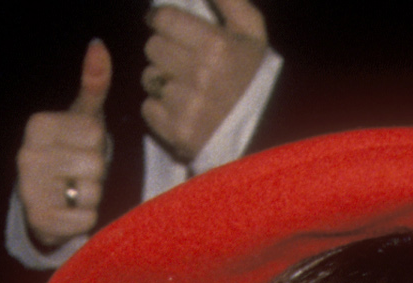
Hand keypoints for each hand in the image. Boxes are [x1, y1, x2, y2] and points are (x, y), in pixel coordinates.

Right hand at [17, 40, 112, 250]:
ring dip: (91, 196)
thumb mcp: (84, 116)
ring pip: (91, 192)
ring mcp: (29, 190)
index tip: (81, 148)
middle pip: (95, 163)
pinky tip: (70, 212)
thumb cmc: (72, 151)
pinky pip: (85, 219)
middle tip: (79, 174)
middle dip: (96, 173)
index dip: (97, 144)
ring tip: (73, 192)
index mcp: (37, 125)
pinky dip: (85, 219)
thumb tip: (98, 45)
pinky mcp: (39, 220)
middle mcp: (27, 155)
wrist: (48, 202)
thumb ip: (94, 83)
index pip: (94, 133)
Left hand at [142, 0, 269, 163]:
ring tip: (184, 86)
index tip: (165, 24)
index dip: (162, 20)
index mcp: (216, 45)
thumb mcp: (251, 30)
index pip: (164, 19)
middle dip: (164, 49)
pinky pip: (148, 108)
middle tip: (181, 59)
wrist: (263, 133)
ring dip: (161, 78)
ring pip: (149, 77)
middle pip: (152, 46)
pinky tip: (180, 108)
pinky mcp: (176, 132)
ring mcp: (186, 106)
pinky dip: (159, 108)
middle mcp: (199, 75)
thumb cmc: (254, 75)